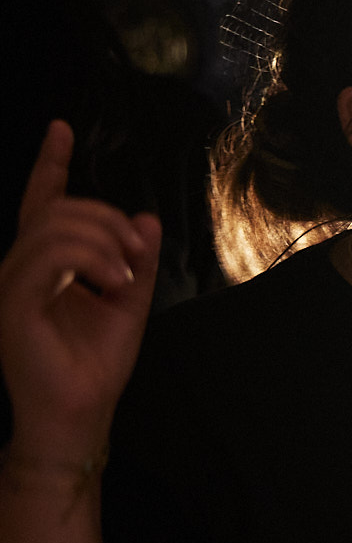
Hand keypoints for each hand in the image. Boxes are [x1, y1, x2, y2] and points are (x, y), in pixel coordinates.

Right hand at [0, 123, 160, 467]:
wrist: (79, 412)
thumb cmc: (96, 364)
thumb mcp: (129, 303)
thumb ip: (137, 261)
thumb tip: (146, 220)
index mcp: (46, 265)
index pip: (42, 203)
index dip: (49, 164)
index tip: (60, 129)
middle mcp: (22, 268)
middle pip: (60, 209)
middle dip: (108, 219)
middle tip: (137, 253)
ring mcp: (13, 283)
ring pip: (56, 227)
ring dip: (105, 241)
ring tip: (126, 275)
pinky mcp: (14, 301)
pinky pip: (49, 255)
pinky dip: (91, 259)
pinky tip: (114, 283)